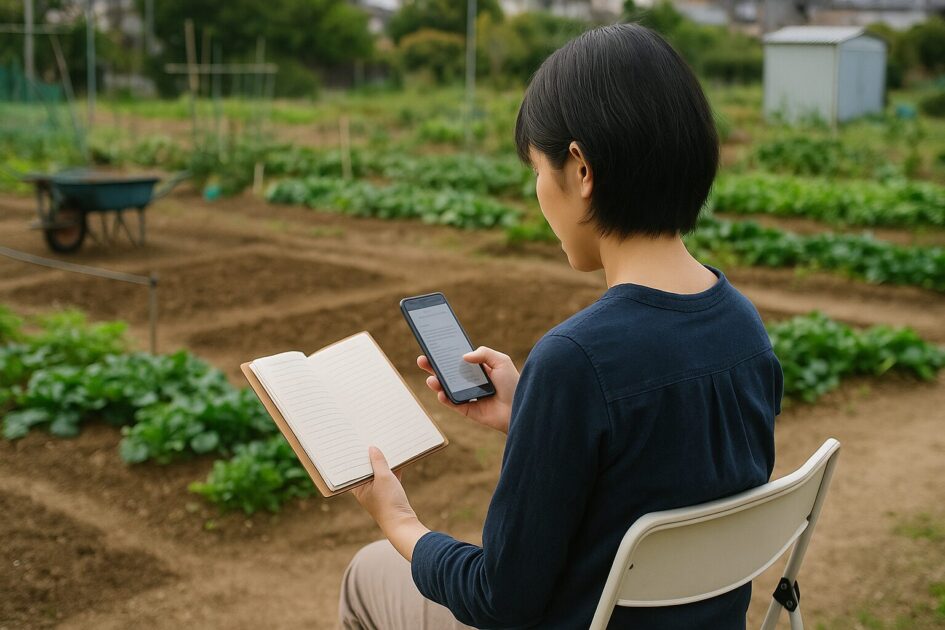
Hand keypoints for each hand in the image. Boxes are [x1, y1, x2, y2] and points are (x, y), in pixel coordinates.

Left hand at [351, 446, 429, 560]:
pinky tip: (398, 456)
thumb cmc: (388, 502)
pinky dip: (393, 467)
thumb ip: (378, 462)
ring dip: (383, 460)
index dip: (354, 455)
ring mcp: (378, 490)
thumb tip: (372, 448)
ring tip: (384, 444)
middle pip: (366, 468)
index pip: (353, 468)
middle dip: (369, 455)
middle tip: (369, 438)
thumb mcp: (383, 478)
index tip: (354, 441)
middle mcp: (365, 488)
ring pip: (379, 471)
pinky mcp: (389, 492)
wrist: (403, 523)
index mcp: (358, 487)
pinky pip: (389, 476)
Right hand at [417, 346, 518, 433]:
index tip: (432, 348)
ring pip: (446, 388)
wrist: (520, 407)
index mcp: (477, 369)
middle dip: (433, 367)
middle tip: (422, 360)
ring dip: (436, 383)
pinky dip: (444, 398)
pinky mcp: (467, 410)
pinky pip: (452, 404)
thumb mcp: (501, 361)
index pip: (456, 360)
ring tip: (431, 379)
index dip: (444, 355)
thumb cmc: (513, 384)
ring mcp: (468, 396)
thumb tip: (463, 356)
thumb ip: (483, 353)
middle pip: (447, 373)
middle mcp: (470, 382)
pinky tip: (441, 393)